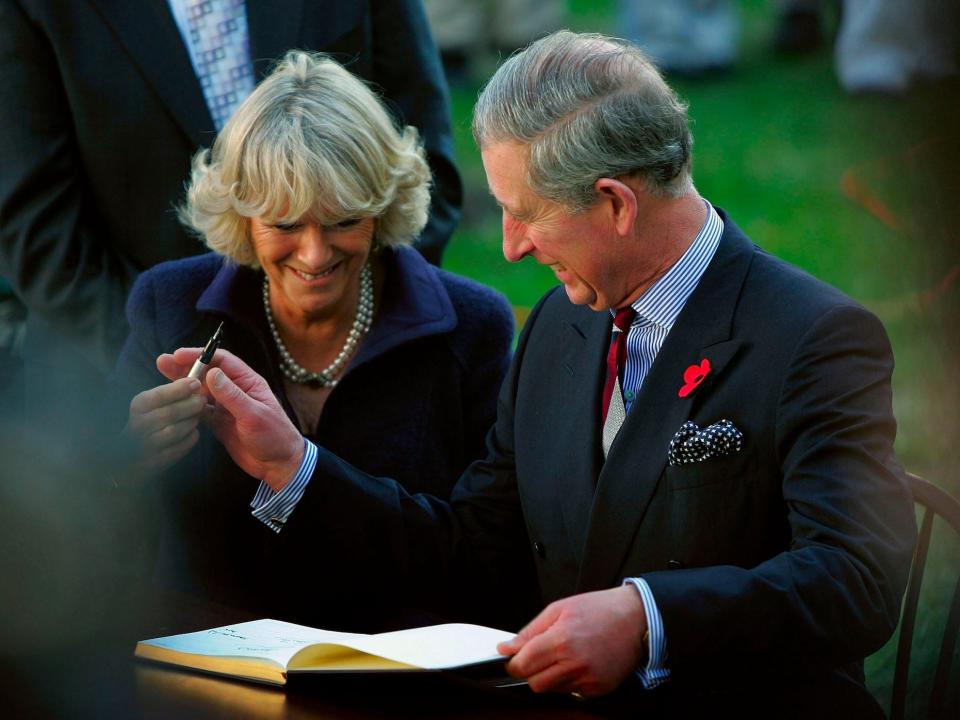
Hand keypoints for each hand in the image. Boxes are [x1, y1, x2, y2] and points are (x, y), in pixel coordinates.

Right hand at [125, 376, 204, 472]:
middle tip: (202, 400)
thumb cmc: (149, 421)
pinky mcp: (154, 463)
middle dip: (191, 405)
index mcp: (137, 407)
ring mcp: (144, 447)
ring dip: (191, 421)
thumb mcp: (153, 402)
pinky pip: (179, 449)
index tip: (196, 383)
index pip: (158, 396)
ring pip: (175, 431)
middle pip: (169, 413)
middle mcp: (137, 427)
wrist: (130, 457)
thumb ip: (171, 391)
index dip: (179, 388)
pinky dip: (190, 438)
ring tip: (197, 416)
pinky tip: (193, 431)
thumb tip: (194, 379)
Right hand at [166, 348, 303, 491]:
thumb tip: (211, 373)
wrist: (278, 464)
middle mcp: (236, 391)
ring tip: (162, 379)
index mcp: (248, 382)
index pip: (222, 361)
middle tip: (163, 362)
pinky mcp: (219, 423)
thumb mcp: (253, 414)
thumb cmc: (274, 436)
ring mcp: (226, 407)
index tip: (179, 355)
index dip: (201, 355)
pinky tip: (173, 404)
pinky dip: (187, 407)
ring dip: (183, 386)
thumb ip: (232, 395)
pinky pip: (200, 411)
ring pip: (201, 392)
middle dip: (186, 367)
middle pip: (208, 374)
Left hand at [497, 586, 647, 697]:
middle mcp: (574, 663)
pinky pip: (572, 692)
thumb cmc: (599, 609)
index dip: (513, 663)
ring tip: (563, 656)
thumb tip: (507, 647)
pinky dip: (569, 681)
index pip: (523, 664)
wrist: (635, 619)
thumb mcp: (559, 609)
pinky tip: (578, 663)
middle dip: (530, 672)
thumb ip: (530, 630)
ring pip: (552, 690)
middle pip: (534, 683)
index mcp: (561, 639)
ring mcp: (588, 679)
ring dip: (550, 677)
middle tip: (537, 657)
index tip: (513, 659)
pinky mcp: (598, 689)